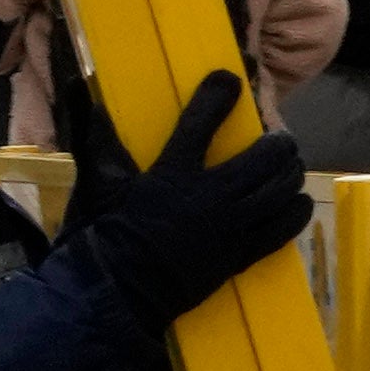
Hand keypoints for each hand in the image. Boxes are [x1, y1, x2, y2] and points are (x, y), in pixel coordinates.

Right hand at [64, 69, 308, 319]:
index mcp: (172, 175)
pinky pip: (286, 226)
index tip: (229, 79)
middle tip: (275, 139)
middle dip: (279, 141)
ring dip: (290, 171)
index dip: (218, 94)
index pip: (201, 123)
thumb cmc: (103, 236)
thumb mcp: (96, 183)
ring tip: (285, 167)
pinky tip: (294, 201)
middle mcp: (210, 197)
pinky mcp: (242, 254)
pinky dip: (296, 208)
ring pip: (283, 188)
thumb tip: (73, 87)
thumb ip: (94, 137)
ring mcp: (232, 228)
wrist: (119, 292)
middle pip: (267, 156)